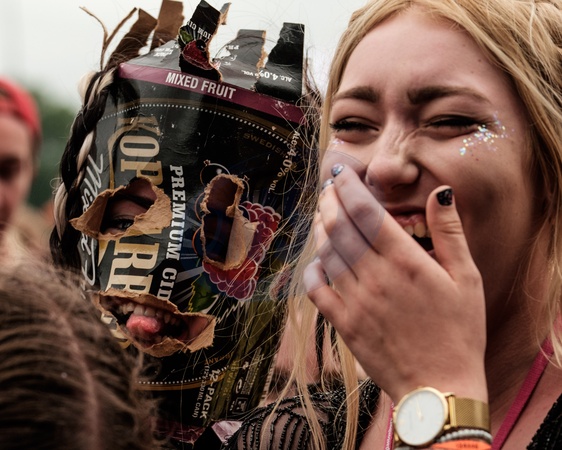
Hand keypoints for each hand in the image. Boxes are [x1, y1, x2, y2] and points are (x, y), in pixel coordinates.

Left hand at [304, 165, 487, 402]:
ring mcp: (356, 301)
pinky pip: (318, 290)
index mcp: (405, 261)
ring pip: (327, 253)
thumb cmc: (459, 331)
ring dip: (321, 228)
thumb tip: (440, 192)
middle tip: (329, 187)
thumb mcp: (467, 278)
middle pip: (340, 227)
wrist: (440, 387)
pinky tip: (318, 261)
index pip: (366, 211)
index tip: (343, 172)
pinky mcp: (344, 324)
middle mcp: (375, 277)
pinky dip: (314, 271)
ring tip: (323, 213)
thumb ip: (449, 232)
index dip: (349, 187)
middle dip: (330, 200)